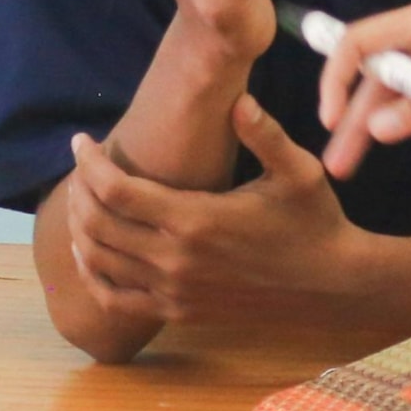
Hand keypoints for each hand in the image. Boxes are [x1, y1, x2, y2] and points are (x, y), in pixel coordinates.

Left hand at [59, 99, 364, 321]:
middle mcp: (177, 260)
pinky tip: (91, 251)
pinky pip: (115, 299)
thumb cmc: (314, 221)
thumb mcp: (298, 171)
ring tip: (83, 200)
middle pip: (98, 224)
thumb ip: (265, 133)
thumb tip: (238, 99)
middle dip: (79, 191)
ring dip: (80, 227)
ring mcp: (174, 291)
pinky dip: (92, 274)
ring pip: (99, 261)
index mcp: (197, 219)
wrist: (332, 285)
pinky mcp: (179, 312)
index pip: (116, 191)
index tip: (81, 142)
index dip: (89, 164)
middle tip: (82, 168)